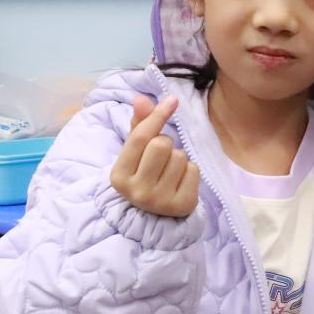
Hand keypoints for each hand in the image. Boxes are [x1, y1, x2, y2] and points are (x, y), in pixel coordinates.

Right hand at [109, 95, 199, 216]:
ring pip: (180, 157)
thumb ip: (139, 125)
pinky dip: (190, 171)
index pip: (140, 138)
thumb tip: (141, 98)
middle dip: (165, 143)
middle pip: (161, 145)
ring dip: (178, 158)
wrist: (156, 215)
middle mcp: (137, 191)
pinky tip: (180, 181)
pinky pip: (194, 170)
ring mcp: (160, 201)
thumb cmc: (144, 174)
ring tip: (170, 171)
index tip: (173, 100)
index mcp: (119, 177)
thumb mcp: (136, 153)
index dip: (157, 116)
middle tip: (161, 156)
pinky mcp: (182, 205)